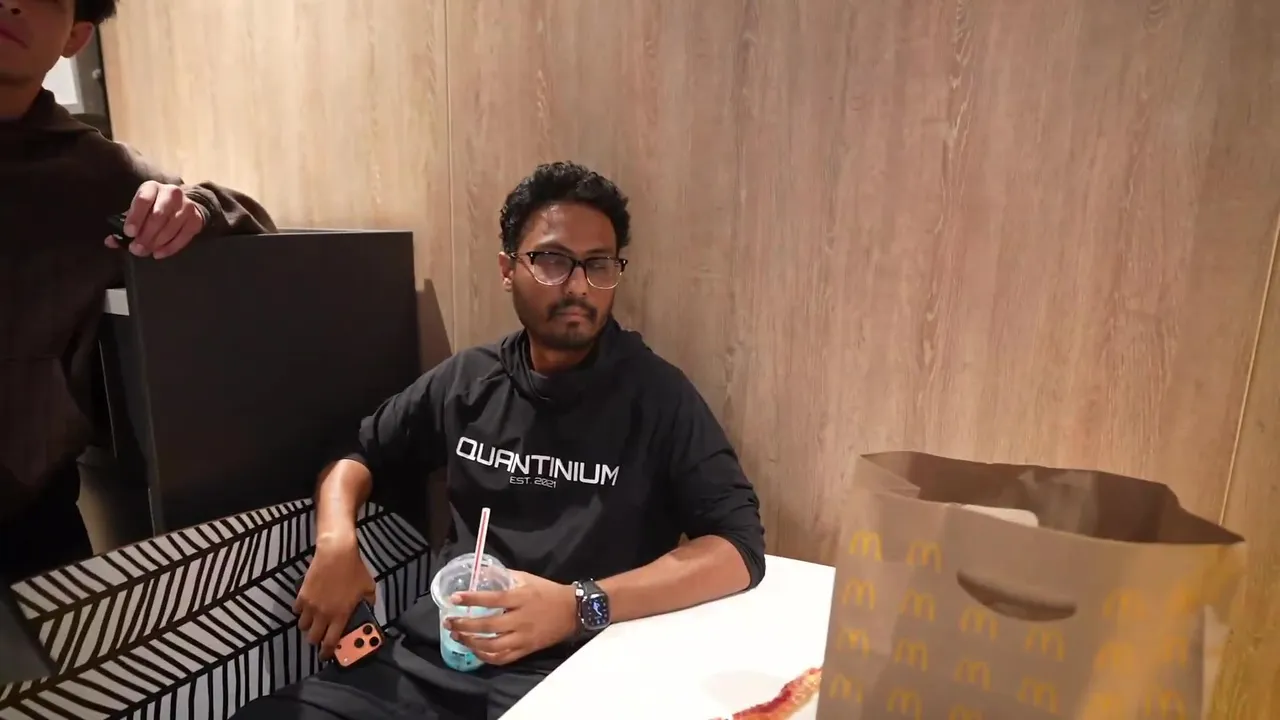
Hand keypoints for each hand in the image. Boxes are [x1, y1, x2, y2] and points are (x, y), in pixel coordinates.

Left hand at [105, 181, 205, 258]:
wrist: (183, 205)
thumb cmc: (153, 208)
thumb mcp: (138, 210)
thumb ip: (124, 224)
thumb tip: (110, 241)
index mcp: (152, 187)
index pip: (143, 199)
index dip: (135, 217)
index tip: (129, 233)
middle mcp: (171, 193)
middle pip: (158, 215)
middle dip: (146, 235)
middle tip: (136, 249)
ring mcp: (187, 206)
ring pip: (171, 227)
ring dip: (157, 243)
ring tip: (146, 252)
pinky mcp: (196, 219)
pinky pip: (183, 236)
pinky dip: (170, 248)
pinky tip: (159, 253)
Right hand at [294, 530, 375, 659]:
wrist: (336, 554)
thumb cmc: (355, 571)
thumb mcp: (369, 588)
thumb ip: (368, 603)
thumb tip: (368, 609)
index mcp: (340, 616)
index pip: (330, 642)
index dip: (327, 652)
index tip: (325, 656)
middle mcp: (323, 614)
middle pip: (313, 638)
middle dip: (316, 641)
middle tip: (321, 636)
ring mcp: (310, 605)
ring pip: (303, 626)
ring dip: (309, 626)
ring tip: (315, 621)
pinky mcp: (302, 595)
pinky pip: (297, 610)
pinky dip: (301, 612)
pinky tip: (307, 607)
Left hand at [446, 571, 577, 665]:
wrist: (572, 611)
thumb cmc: (548, 592)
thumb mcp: (528, 579)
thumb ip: (505, 577)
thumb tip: (481, 573)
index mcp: (521, 598)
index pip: (493, 599)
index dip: (472, 599)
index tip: (455, 598)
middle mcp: (521, 619)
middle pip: (488, 626)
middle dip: (465, 625)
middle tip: (449, 622)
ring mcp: (523, 637)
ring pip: (492, 646)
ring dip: (471, 642)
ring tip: (457, 636)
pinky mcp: (526, 650)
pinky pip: (503, 658)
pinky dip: (486, 656)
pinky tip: (475, 650)